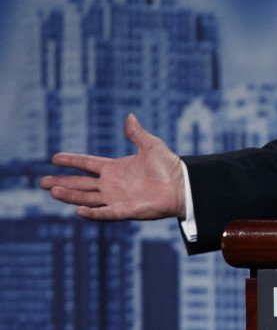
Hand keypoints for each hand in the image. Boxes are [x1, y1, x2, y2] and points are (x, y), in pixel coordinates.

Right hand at [40, 114, 185, 220]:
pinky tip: (79, 210)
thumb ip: (137, 133)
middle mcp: (112, 184)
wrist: (182, 185)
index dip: (72, 161)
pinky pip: (105, 213)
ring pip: (87, 198)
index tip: (54, 158)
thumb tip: (129, 116)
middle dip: (62, 182)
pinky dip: (92, 213)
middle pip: (81, 184)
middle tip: (42, 182)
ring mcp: (116, 198)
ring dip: (70, 196)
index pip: (88, 164)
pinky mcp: (125, 210)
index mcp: (115, 168)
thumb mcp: (151, 145)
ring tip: (53, 191)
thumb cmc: (169, 166)